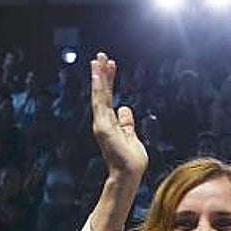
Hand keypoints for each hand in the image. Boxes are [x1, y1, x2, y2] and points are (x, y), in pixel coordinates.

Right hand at [90, 52, 147, 181]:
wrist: (128, 175)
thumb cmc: (132, 160)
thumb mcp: (132, 136)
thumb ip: (127, 122)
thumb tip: (125, 108)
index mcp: (110, 123)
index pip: (108, 97)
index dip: (109, 81)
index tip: (111, 65)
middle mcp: (103, 121)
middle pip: (102, 93)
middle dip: (102, 74)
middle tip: (101, 55)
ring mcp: (101, 123)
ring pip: (100, 94)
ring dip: (99, 76)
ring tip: (98, 59)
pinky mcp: (103, 126)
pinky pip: (100, 102)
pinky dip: (99, 88)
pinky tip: (99, 75)